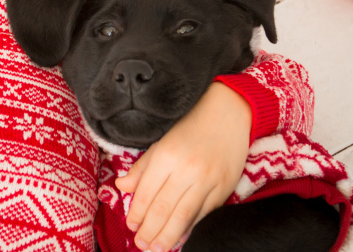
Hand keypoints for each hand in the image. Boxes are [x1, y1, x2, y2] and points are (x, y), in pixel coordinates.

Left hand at [115, 83, 251, 250]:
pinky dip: (190, 229)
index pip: (146, 193)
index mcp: (166, 156)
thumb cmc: (190, 126)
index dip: (137, 213)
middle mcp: (187, 170)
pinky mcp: (224, 188)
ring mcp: (208, 181)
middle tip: (142, 245)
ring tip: (157, 248)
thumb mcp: (161, 142)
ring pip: (183, 216)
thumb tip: (122, 187)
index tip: (132, 226)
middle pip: (163, 209)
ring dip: (168, 237)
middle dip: (150, 231)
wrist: (229, 114)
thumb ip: (142, 168)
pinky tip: (179, 238)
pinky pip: (204, 214)